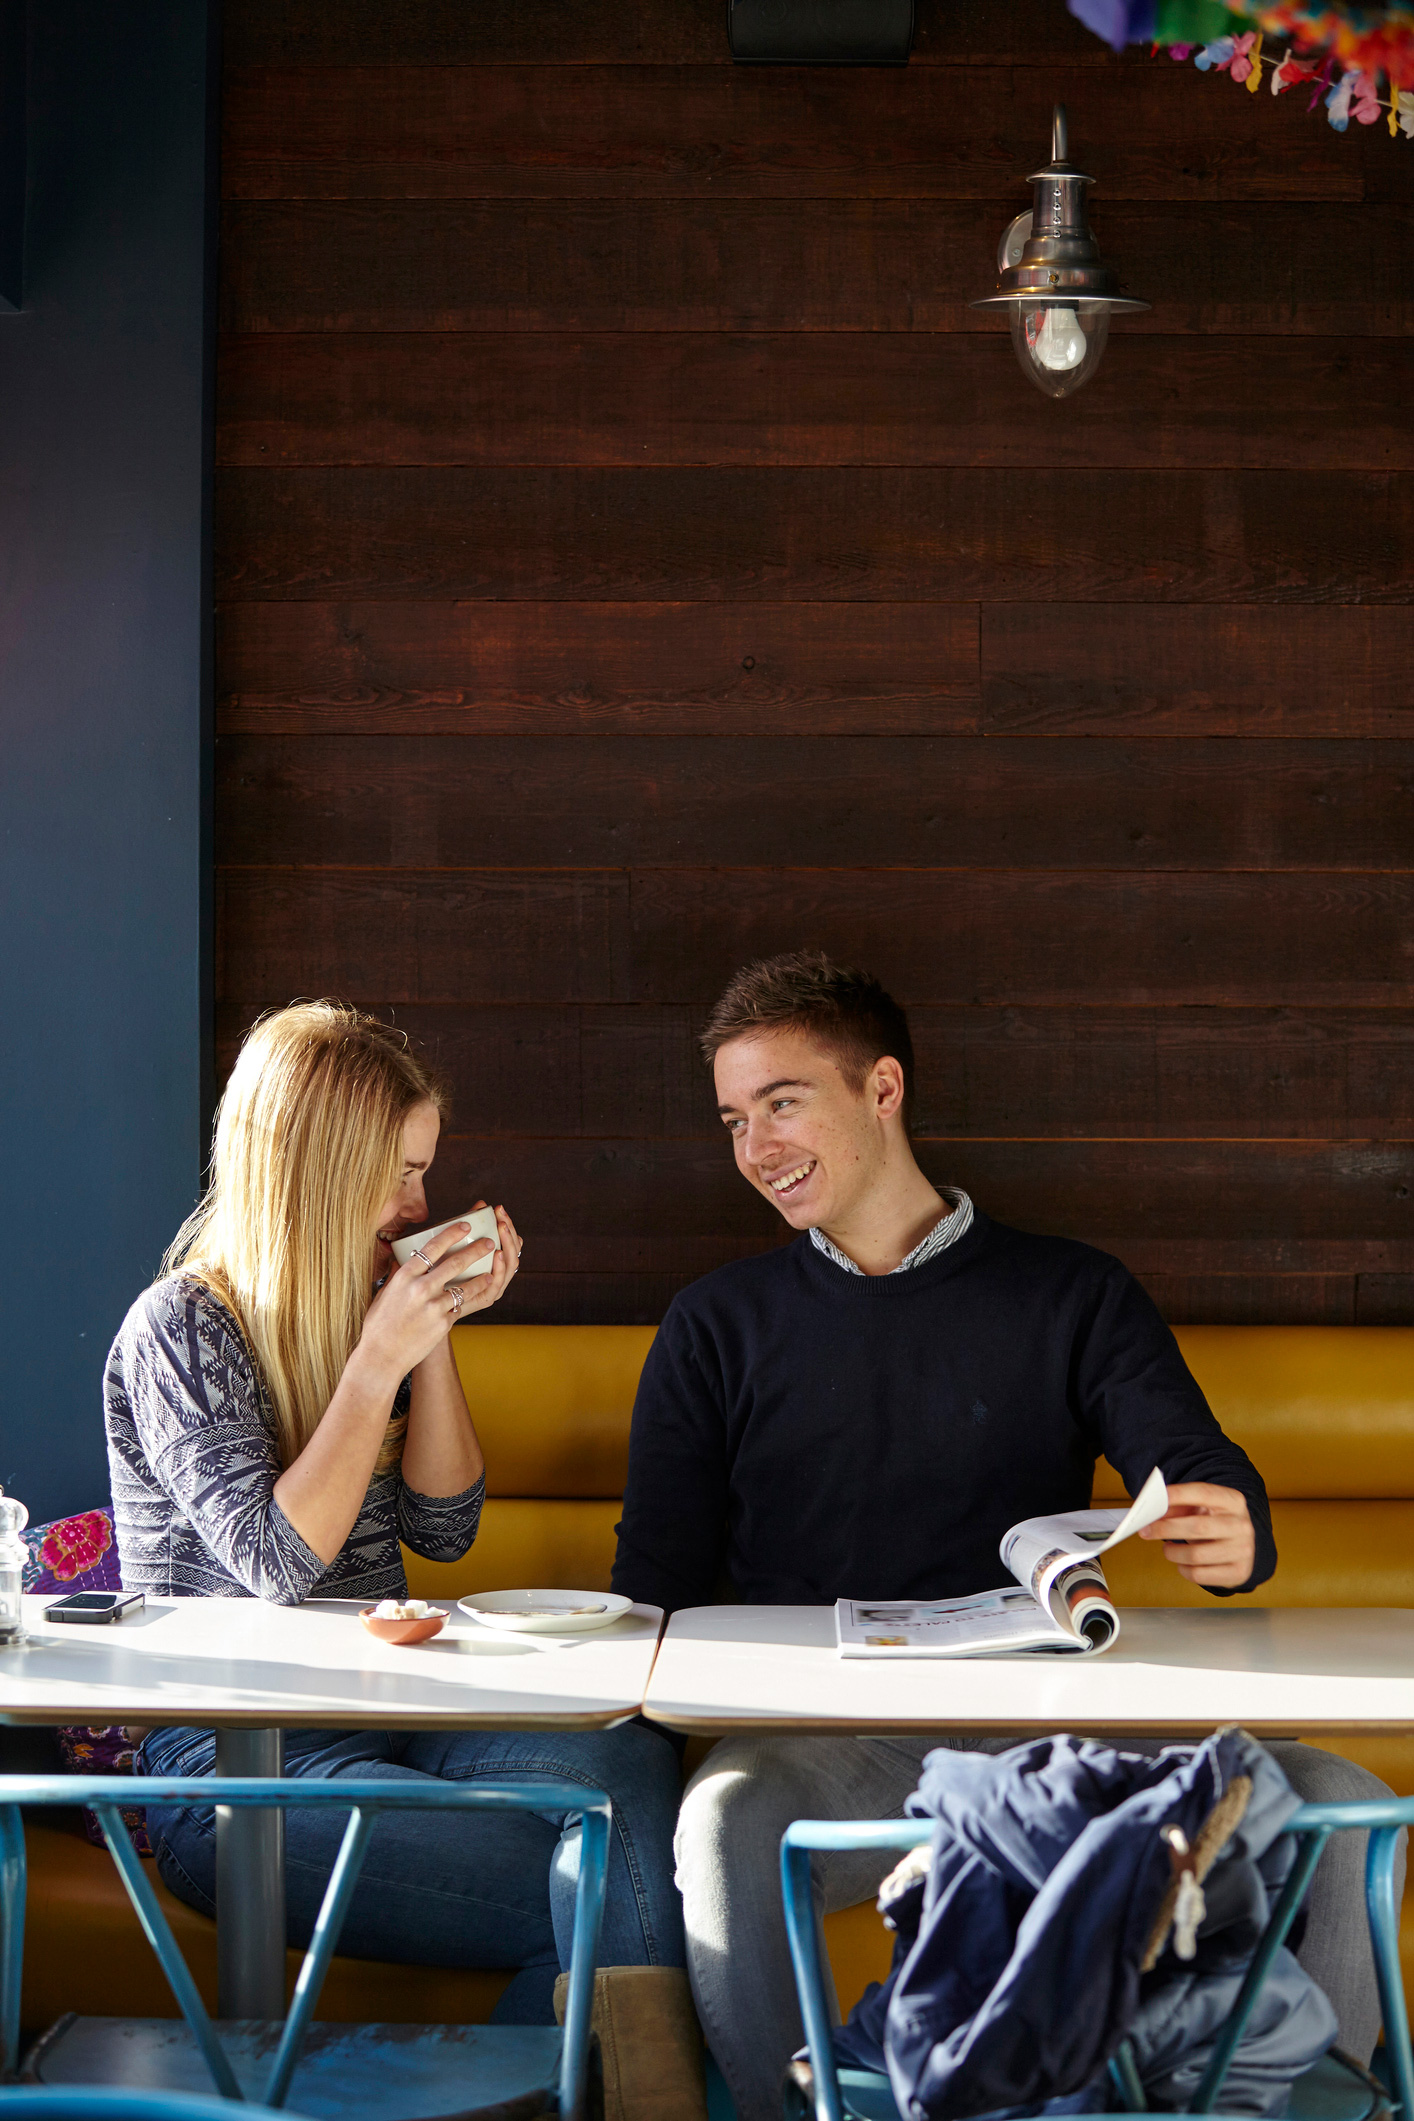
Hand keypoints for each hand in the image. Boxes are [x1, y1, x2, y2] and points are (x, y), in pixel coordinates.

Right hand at [357, 1217, 485, 1380]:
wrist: (381, 1356)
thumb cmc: (380, 1324)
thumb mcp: (384, 1294)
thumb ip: (397, 1276)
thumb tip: (401, 1259)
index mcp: (404, 1277)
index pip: (432, 1248)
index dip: (451, 1234)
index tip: (465, 1225)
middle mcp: (420, 1288)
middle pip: (455, 1263)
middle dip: (476, 1250)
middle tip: (489, 1243)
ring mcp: (433, 1306)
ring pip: (464, 1287)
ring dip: (481, 1277)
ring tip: (491, 1273)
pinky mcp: (443, 1323)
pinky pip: (460, 1307)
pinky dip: (467, 1301)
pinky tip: (476, 1296)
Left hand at [447, 1201, 522, 1322]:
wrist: (425, 1308)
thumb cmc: (439, 1275)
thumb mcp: (452, 1247)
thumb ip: (467, 1227)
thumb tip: (481, 1203)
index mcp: (494, 1263)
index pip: (510, 1241)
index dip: (508, 1225)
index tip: (498, 1209)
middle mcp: (497, 1275)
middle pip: (514, 1251)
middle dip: (509, 1231)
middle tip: (501, 1216)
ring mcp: (494, 1287)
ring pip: (511, 1265)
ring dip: (509, 1245)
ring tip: (502, 1228)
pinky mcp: (486, 1299)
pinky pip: (498, 1283)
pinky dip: (501, 1268)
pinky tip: (499, 1254)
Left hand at [1138, 1482, 1254, 1587]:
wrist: (1242, 1545)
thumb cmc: (1214, 1522)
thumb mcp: (1200, 1507)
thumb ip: (1177, 1507)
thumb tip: (1151, 1515)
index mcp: (1233, 1501)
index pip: (1203, 1493)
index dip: (1177, 1495)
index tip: (1154, 1501)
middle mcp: (1241, 1525)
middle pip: (1197, 1527)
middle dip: (1165, 1529)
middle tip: (1145, 1531)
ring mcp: (1243, 1550)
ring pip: (1195, 1555)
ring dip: (1172, 1552)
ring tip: (1167, 1549)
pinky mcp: (1238, 1573)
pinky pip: (1199, 1575)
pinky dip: (1183, 1569)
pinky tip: (1182, 1563)